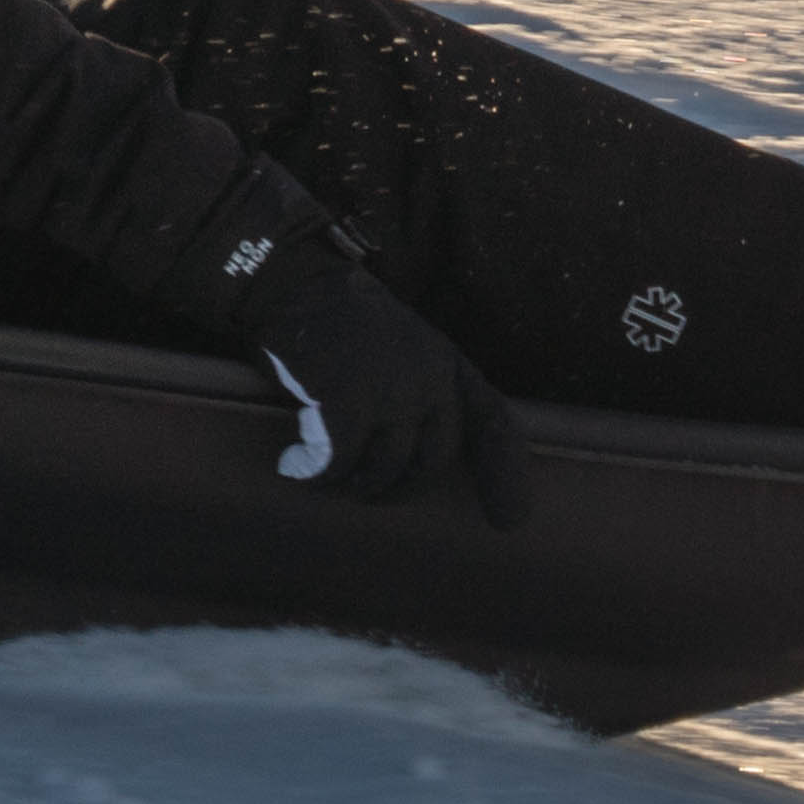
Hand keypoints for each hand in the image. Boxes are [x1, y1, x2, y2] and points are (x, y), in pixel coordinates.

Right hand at [232, 223, 533, 529]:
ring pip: (383, 468)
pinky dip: (312, 471)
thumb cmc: (341, 322)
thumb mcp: (401, 349)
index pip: (492, 423)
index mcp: (448, 364)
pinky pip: (336, 462)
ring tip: (321, 472)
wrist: (296, 283)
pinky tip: (293, 464)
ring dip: (351, 482)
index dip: (503, 474)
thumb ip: (418, 391)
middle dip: (396, 485)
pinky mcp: (348, 403)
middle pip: (431, 461)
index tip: (510, 521)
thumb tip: (410, 454)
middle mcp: (431, 380)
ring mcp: (392, 392)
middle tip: (361, 488)